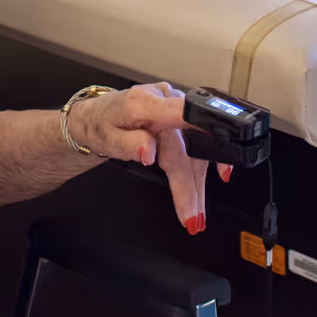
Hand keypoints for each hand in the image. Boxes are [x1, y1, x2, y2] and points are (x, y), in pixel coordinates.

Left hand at [72, 83, 228, 235]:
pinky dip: (206, 162)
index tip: (208, 174)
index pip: (183, 119)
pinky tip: (220, 172)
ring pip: (196, 147)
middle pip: (188, 145)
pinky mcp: (179, 114)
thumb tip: (148, 151)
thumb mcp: (106, 138)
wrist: (96, 116)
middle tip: (193, 217)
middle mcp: (166, 100)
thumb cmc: (101, 125)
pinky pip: (197, 140)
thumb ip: (129, 144)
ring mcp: (175, 106)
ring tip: (196, 213)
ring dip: (199, 182)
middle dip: (193, 184)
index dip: (198, 147)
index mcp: (147, 104)